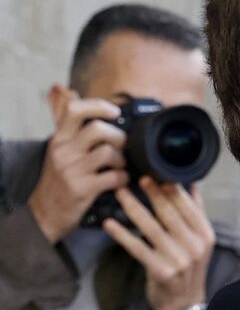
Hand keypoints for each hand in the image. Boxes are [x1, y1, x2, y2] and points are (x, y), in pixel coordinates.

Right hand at [27, 98, 129, 242]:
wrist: (45, 212)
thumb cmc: (59, 179)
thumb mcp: (60, 151)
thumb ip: (72, 130)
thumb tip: (74, 96)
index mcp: (59, 139)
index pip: (75, 110)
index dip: (98, 106)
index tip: (115, 112)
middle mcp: (63, 151)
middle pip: (98, 130)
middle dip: (119, 137)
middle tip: (123, 147)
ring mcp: (71, 170)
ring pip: (108, 153)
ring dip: (122, 160)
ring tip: (120, 166)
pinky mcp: (82, 189)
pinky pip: (114, 177)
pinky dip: (123, 178)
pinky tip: (120, 181)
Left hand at [102, 178, 215, 309]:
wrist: (184, 304)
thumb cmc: (189, 268)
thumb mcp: (200, 241)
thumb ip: (196, 212)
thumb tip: (192, 182)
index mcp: (205, 234)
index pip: (186, 205)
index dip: (170, 187)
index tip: (154, 171)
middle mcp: (194, 245)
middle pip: (169, 212)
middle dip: (150, 192)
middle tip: (134, 175)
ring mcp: (178, 259)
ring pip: (151, 227)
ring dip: (132, 208)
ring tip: (119, 193)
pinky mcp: (160, 271)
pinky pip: (137, 248)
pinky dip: (122, 234)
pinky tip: (109, 224)